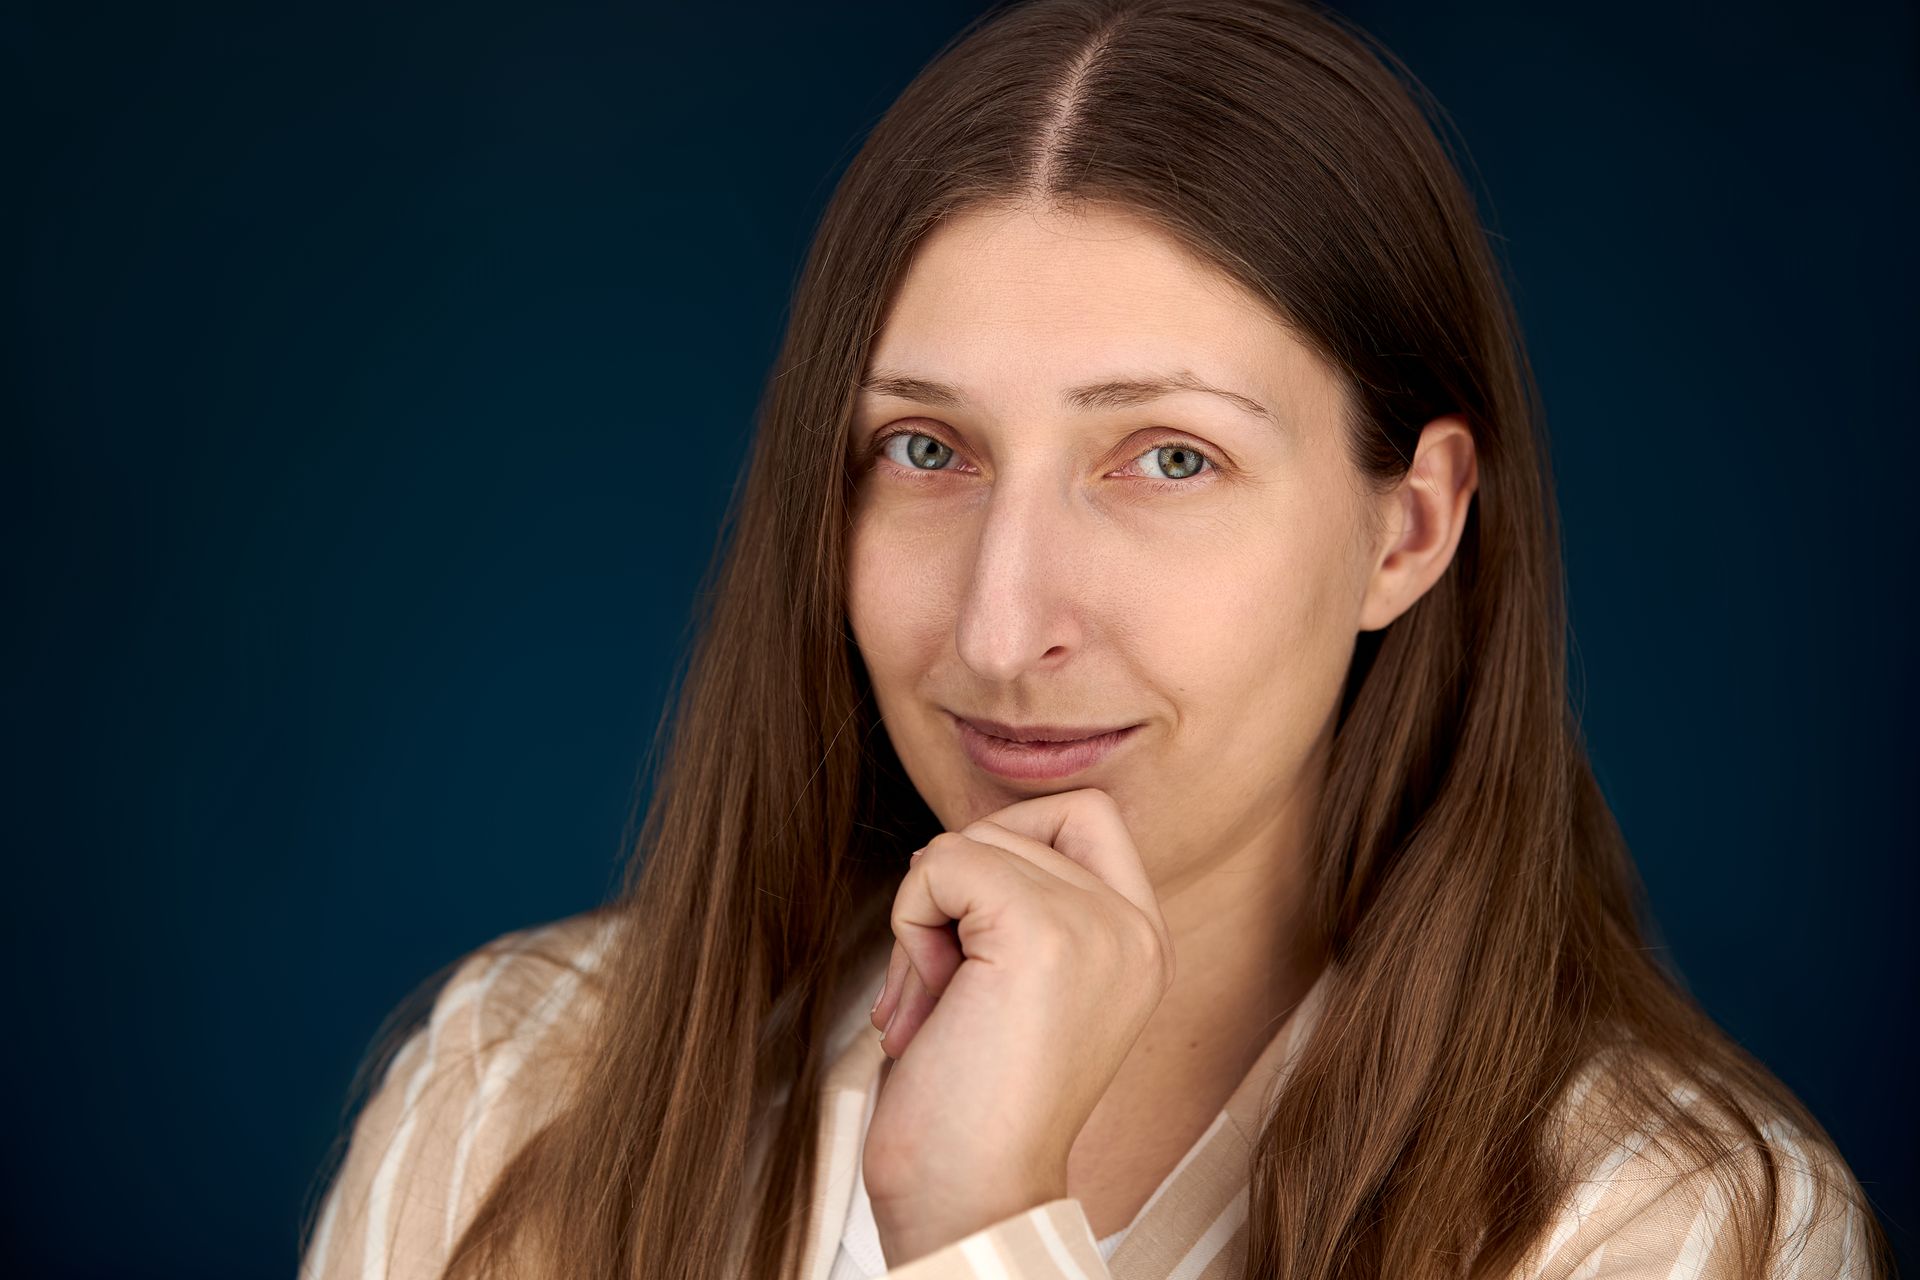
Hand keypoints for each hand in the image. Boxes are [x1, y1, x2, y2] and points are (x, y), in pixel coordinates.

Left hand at [862, 787, 1175, 1267]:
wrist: (968, 1201)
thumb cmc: (971, 1111)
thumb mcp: (1015, 987)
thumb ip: (1017, 907)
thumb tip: (950, 846)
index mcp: (1140, 942)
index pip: (1084, 813)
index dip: (1007, 848)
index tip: (975, 937)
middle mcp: (1135, 929)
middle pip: (1014, 823)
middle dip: (953, 893)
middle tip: (943, 985)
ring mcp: (1096, 926)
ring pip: (969, 842)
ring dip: (922, 918)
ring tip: (935, 1007)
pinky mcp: (1043, 933)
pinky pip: (941, 864)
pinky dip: (909, 924)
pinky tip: (926, 1005)